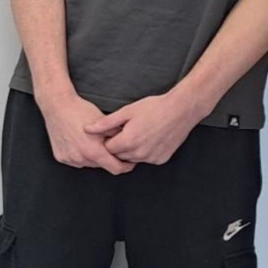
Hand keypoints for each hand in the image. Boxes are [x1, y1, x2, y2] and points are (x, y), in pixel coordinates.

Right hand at [36, 91, 136, 175]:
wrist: (57, 105)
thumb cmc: (80, 110)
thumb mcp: (105, 122)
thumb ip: (118, 137)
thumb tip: (129, 145)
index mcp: (93, 151)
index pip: (116, 169)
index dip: (125, 166)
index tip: (128, 162)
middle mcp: (81, 158)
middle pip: (102, 166)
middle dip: (107, 158)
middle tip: (106, 144)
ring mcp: (69, 159)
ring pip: (89, 163)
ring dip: (93, 156)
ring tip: (90, 140)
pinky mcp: (61, 157)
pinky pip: (76, 160)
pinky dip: (80, 154)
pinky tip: (79, 141)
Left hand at [87, 91, 209, 166]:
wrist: (181, 110)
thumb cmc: (154, 107)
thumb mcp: (126, 112)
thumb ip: (105, 123)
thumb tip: (86, 129)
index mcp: (128, 142)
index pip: (107, 149)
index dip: (108, 139)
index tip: (112, 130)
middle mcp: (139, 154)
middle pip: (118, 155)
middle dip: (118, 145)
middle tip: (125, 130)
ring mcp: (151, 158)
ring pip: (132, 158)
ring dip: (130, 149)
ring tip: (138, 132)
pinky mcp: (161, 159)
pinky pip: (146, 159)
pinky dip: (144, 151)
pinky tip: (148, 137)